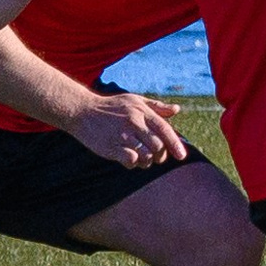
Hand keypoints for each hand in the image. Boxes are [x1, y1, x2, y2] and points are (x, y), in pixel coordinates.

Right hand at [68, 91, 190, 170]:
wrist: (82, 111)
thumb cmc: (112, 107)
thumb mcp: (134, 101)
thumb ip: (156, 107)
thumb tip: (176, 110)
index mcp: (141, 112)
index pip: (165, 130)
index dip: (175, 144)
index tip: (182, 156)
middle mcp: (133, 122)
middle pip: (157, 146)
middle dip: (159, 155)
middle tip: (155, 157)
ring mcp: (122, 135)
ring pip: (146, 156)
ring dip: (146, 161)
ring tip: (141, 158)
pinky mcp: (111, 146)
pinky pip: (131, 161)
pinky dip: (133, 164)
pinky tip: (127, 159)